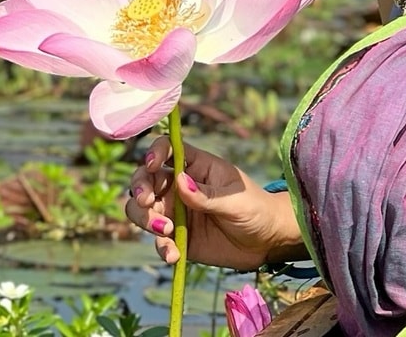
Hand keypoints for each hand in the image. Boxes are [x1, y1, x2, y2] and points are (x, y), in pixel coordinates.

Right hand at [124, 135, 305, 269]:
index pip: (168, 149)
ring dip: (145, 219)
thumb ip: (207, 194)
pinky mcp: (177, 238)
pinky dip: (161, 247)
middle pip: (147, 178)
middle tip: (147, 202)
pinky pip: (158, 241)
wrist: (266, 242)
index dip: (156, 153)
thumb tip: (179, 181)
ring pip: (143, 210)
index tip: (153, 165)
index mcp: (197, 166)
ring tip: (166, 231)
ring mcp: (177, 212)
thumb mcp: (235, 200)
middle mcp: (180, 186)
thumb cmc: (256, 208)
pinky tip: (174, 255)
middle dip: (139, 188)